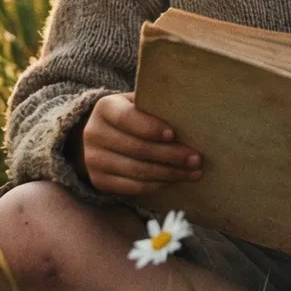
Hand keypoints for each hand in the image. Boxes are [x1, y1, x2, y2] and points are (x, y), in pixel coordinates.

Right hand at [78, 93, 202, 196]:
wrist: (101, 136)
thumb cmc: (131, 116)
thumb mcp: (136, 103)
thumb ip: (154, 107)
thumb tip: (188, 115)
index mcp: (104, 108)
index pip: (127, 118)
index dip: (150, 128)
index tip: (173, 134)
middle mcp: (94, 133)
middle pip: (136, 148)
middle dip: (170, 155)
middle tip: (196, 159)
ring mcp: (94, 160)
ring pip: (137, 171)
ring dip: (169, 174)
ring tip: (193, 173)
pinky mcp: (99, 181)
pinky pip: (133, 187)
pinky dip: (157, 185)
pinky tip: (174, 180)